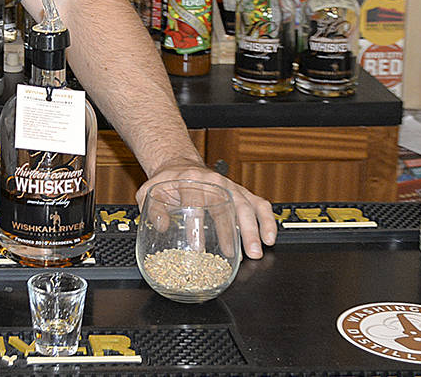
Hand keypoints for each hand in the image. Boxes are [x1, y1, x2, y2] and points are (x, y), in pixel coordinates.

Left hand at [135, 163, 276, 258]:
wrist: (179, 166)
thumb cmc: (167, 182)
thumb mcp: (151, 191)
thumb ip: (153, 209)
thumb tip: (162, 225)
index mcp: (190, 180)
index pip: (196, 204)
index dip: (197, 228)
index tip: (199, 249)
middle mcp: (214, 182)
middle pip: (230, 205)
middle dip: (237, 232)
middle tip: (240, 255)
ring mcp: (230, 186)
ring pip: (248, 205)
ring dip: (255, 229)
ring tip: (257, 251)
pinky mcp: (240, 192)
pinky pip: (259, 204)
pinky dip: (267, 220)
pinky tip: (270, 237)